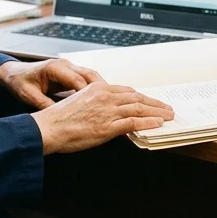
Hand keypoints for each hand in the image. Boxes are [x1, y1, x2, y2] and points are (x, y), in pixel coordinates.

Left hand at [0, 58, 100, 110]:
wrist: (12, 73)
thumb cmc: (19, 83)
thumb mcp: (29, 96)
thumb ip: (44, 105)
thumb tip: (60, 117)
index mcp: (55, 68)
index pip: (77, 80)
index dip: (88, 95)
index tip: (97, 108)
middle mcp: (65, 65)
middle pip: (90, 76)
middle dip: (102, 90)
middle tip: (110, 105)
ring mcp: (69, 67)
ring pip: (92, 76)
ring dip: (101, 89)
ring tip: (109, 104)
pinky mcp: (70, 72)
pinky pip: (87, 79)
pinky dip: (95, 89)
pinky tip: (100, 100)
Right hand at [31, 81, 173, 153]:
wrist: (48, 128)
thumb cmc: (59, 118)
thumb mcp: (79, 101)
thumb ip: (96, 102)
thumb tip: (108, 109)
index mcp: (98, 89)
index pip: (127, 91)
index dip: (142, 97)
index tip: (151, 101)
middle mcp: (105, 97)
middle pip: (137, 99)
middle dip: (154, 104)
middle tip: (167, 108)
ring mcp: (107, 112)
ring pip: (139, 109)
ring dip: (157, 112)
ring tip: (168, 116)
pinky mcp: (107, 127)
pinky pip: (134, 123)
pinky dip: (148, 122)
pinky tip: (158, 123)